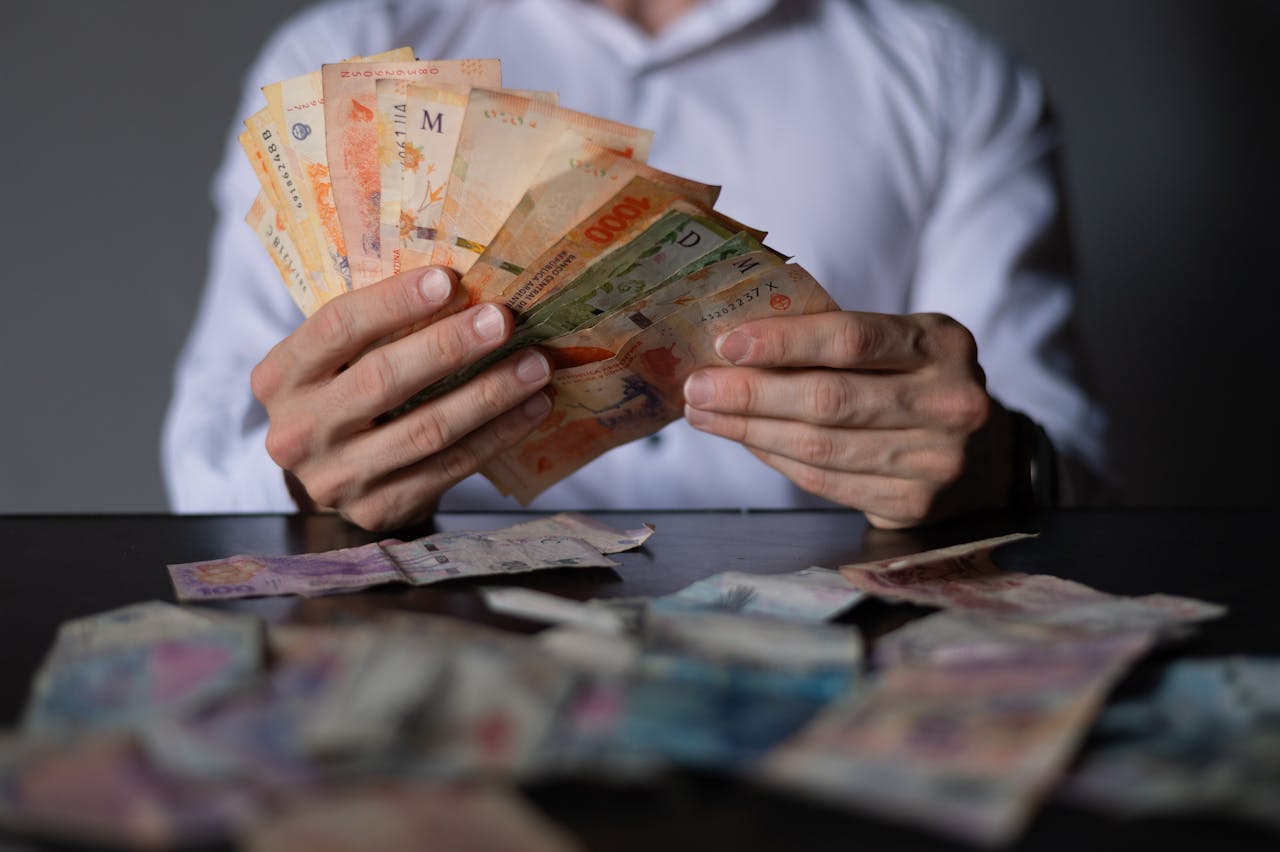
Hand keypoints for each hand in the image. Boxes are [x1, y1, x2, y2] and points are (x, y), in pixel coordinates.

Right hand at [250, 267, 551, 530]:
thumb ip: (376, 326)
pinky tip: (533, 407)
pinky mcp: (377, 509)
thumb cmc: (347, 395)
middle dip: (449, 346)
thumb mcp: (338, 360)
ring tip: (534, 365)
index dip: (393, 302)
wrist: (336, 478)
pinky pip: (449, 467)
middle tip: (502, 320)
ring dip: (489, 394)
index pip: (337, 328)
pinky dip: (497, 435)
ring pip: (425, 430)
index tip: (449, 280)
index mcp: (280, 377)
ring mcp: (335, 477)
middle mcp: (297, 431)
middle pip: (382, 380)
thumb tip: (462, 278)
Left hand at [681, 311, 1014, 527]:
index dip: (784, 342)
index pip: (852, 339)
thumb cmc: (915, 382)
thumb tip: (735, 348)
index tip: (726, 344)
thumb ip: (837, 342)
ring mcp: (935, 459)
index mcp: (941, 344)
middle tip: (697, 386)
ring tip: (705, 414)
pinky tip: (745, 441)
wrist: (981, 453)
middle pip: (829, 399)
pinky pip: (825, 481)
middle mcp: (949, 402)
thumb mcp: (899, 344)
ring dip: (750, 430)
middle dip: (751, 393)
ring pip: (820, 446)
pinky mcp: (912, 503)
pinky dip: (776, 459)